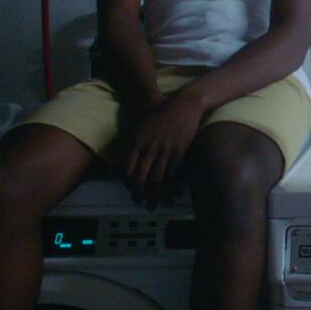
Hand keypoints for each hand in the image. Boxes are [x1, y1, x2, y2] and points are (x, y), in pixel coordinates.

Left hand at [123, 89, 202, 208]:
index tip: (131, 191)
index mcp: (136, 141)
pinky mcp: (179, 152)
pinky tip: (172, 195)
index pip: (127, 170)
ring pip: (156, 180)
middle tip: (141, 203)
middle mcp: (148, 148)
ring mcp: (164, 151)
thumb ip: (133, 141)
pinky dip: (171, 188)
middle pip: (140, 178)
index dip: (128, 184)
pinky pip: (172, 175)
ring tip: (154, 205)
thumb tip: (126, 158)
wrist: (184, 104)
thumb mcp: (141, 124)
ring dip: (154, 196)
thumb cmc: (162, 112)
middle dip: (139, 195)